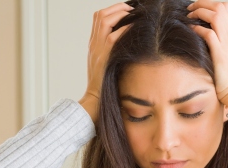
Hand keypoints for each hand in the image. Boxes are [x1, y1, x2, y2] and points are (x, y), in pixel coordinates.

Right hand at [80, 2, 133, 124]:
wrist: (95, 98)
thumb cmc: (104, 84)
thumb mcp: (105, 64)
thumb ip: (111, 52)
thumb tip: (127, 45)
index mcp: (93, 44)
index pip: (98, 18)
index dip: (111, 10)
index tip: (124, 10)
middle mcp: (93, 43)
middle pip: (100, 15)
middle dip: (117, 8)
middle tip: (131, 8)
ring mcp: (97, 48)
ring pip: (104, 20)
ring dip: (120, 14)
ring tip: (132, 14)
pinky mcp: (104, 56)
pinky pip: (113, 36)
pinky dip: (124, 28)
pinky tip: (134, 27)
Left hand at [187, 0, 227, 114]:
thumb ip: (225, 40)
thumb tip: (210, 32)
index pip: (226, 7)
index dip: (211, 4)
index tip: (199, 8)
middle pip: (220, 6)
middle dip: (203, 3)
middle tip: (191, 9)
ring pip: (215, 15)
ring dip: (200, 12)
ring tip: (190, 16)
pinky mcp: (220, 53)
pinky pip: (208, 33)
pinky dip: (198, 28)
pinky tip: (191, 29)